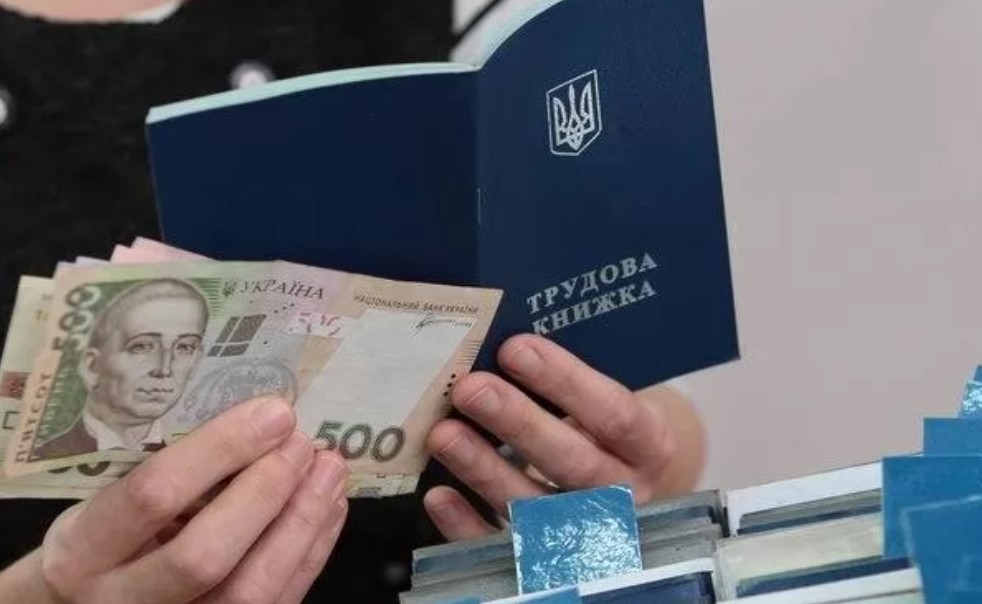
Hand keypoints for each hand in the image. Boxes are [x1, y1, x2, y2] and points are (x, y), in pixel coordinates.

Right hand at [0, 396, 348, 603]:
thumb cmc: (98, 549)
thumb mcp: (100, 512)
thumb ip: (158, 479)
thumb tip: (251, 423)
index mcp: (81, 553)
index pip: (152, 495)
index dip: (220, 450)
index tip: (272, 413)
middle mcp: (120, 602)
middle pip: (204, 554)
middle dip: (265, 491)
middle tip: (302, 443)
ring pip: (249, 590)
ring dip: (300, 521)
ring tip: (328, 469)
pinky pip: (276, 602)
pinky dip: (310, 552)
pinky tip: (329, 508)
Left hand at [423, 334, 705, 540]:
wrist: (621, 484)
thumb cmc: (602, 428)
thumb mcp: (605, 401)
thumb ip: (568, 385)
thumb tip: (501, 344)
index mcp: (649, 446)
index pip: (614, 415)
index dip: (565, 381)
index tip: (516, 348)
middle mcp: (626, 494)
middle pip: (575, 464)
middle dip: (519, 423)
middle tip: (470, 388)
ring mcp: (588, 534)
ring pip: (536, 508)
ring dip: (485, 470)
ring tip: (443, 433)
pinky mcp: (547, 564)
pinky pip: (504, 550)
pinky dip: (469, 527)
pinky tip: (438, 496)